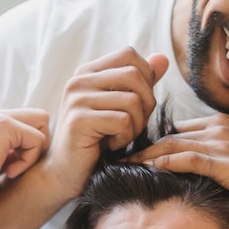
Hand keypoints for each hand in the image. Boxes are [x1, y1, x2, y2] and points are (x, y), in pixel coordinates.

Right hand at [0, 108, 49, 217]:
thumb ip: (8, 155)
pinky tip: (9, 174)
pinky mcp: (3, 127)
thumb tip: (30, 155)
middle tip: (20, 168)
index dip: (32, 147)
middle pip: (40, 118)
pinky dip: (29, 161)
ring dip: (35, 154)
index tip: (13, 169)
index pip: (30, 123)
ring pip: (43, 126)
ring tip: (11, 172)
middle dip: (40, 146)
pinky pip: (38, 140)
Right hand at [42, 47, 168, 201]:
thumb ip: (140, 83)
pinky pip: (123, 121)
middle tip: (133, 125)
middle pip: (134, 75)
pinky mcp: (79, 120)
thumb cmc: (96, 141)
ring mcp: (77, 99)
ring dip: (136, 125)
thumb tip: (163, 58)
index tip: (138, 104)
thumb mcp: (120, 107)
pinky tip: (112, 145)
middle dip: (146, 103)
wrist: (65, 173)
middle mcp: (80, 80)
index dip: (146, 78)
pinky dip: (125, 138)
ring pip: (132, 101)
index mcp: (88, 72)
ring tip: (120, 137)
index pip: (129, 55)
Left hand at [131, 113, 228, 223]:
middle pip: (171, 135)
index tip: (133, 153)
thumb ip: (214, 160)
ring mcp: (222, 143)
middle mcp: (219, 128)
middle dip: (143, 146)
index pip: (179, 130)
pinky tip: (147, 169)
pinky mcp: (225, 161)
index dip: (154, 142)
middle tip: (118, 155)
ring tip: (124, 164)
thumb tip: (190, 173)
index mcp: (222, 124)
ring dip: (146, 155)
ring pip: (174, 145)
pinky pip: (186, 159)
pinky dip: (165, 162)